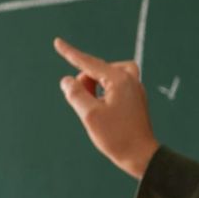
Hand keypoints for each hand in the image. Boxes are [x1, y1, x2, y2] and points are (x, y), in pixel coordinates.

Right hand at [53, 37, 159, 179]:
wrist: (141, 155)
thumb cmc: (116, 136)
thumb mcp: (89, 115)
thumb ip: (75, 94)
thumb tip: (66, 80)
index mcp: (119, 79)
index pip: (88, 63)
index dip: (70, 54)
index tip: (57, 42)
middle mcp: (130, 79)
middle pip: (97, 70)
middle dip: (85, 84)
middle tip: (85, 108)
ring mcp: (135, 88)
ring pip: (106, 77)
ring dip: (94, 88)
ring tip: (94, 110)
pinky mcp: (135, 98)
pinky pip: (115, 85)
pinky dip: (103, 93)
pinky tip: (104, 110)